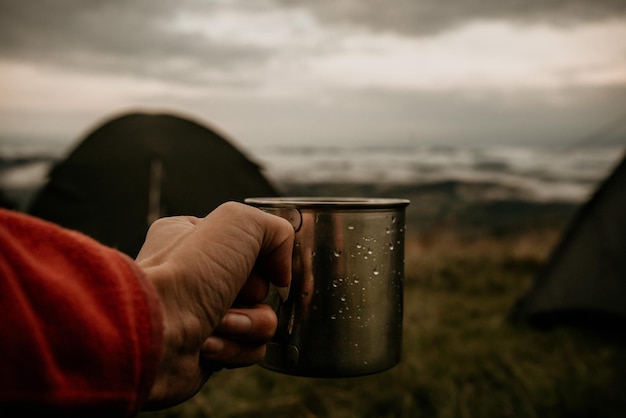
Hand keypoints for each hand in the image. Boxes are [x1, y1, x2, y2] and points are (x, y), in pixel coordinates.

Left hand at [135, 202, 293, 409]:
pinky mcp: (210, 349)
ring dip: (248, 323)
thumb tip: (282, 274)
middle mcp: (196, 274)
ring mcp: (203, 313)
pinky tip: (207, 343)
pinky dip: (235, 347)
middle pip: (262, 284)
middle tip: (232, 292)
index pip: (252, 243)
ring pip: (262, 319)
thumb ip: (276, 230)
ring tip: (216, 322)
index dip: (264, 257)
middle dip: (254, 293)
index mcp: (193, 236)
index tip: (265, 264)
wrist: (156, 336)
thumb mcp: (239, 222)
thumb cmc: (187, 274)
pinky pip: (250, 349)